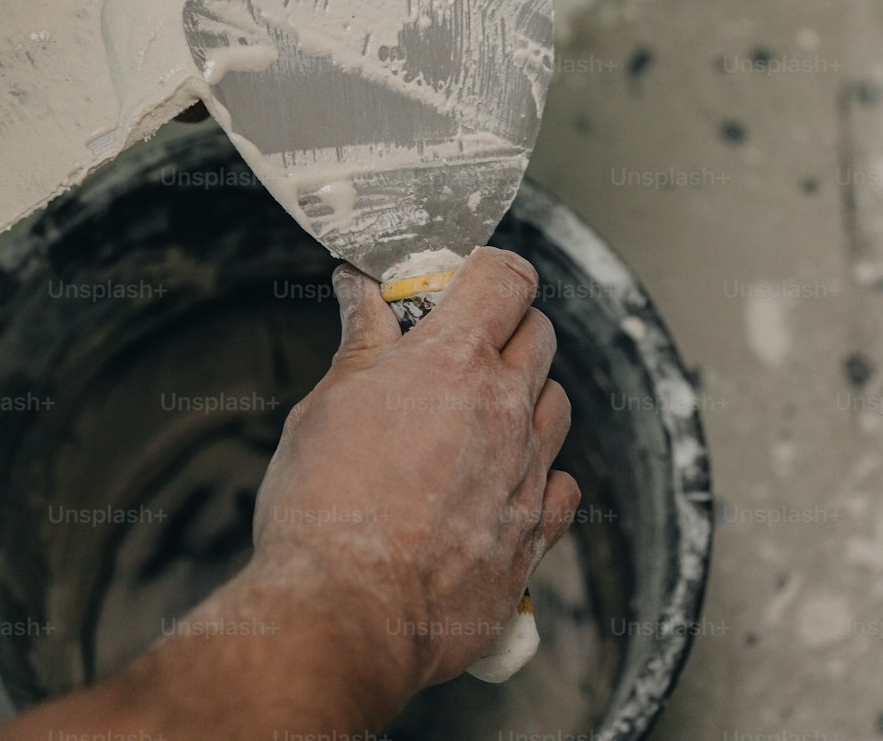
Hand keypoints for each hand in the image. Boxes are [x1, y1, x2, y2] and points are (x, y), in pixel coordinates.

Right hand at [252, 246, 578, 691]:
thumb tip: (359, 289)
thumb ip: (361, 339)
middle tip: (456, 347)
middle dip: (503, 327)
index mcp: (453, 360)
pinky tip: (498, 484)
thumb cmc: (322, 508)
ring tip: (474, 418)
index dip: (486, 270)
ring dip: (526, 397)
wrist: (343, 615)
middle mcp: (504, 408)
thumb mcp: (327, 402)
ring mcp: (526, 473)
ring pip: (557, 404)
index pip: (506, 277)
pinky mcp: (533, 536)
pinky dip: (538, 475)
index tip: (460, 281)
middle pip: (539, 333)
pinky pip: (562, 486)